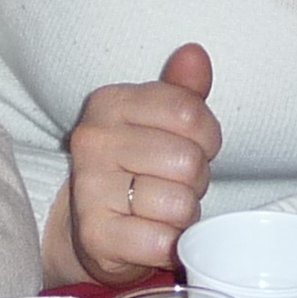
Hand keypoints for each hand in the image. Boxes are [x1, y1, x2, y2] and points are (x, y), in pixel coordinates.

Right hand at [49, 43, 219, 285]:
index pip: (189, 113)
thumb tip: (195, 54)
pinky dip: (168, 243)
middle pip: (188, 160)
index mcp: (109, 103)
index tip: (193, 147)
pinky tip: (152, 235)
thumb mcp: (159, 123)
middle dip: (195, 180)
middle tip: (173, 184)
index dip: (207, 137)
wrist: (93, 227)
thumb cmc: (137, 168)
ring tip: (161, 210)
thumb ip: (182, 91)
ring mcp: (89, 188)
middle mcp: (93, 140)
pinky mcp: (96, 236)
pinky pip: (162, 241)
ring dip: (182, 215)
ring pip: (179, 203)